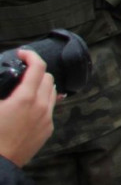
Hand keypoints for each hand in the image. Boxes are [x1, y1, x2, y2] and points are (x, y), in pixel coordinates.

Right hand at [0, 51, 55, 167]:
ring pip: (52, 92)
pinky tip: (31, 105)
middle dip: (36, 70)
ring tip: (26, 87)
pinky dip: (43, 101)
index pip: (38, 67)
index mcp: (26, 98)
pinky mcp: (47, 130)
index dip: (31, 55)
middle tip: (22, 71)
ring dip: (42, 85)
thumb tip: (1, 80)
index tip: (22, 54)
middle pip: (48, 77)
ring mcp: (47, 119)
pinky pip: (50, 109)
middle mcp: (41, 106)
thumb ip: (0, 87)